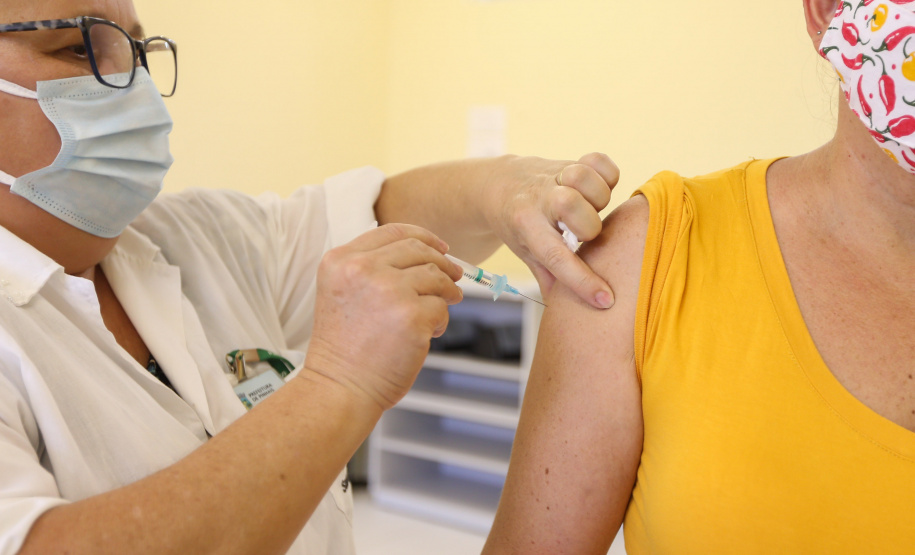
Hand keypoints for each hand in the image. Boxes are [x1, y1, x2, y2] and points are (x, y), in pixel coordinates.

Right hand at [303, 224, 462, 409]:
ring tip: (441, 308)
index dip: (424, 237)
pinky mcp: (412, 317)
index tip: (441, 247)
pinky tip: (429, 333)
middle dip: (443, 263)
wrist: (340, 388)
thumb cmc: (344, 349)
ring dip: (446, 292)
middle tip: (454, 277)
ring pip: (436, 276)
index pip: (393, 231)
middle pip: (418, 250)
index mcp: (341, 260)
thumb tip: (427, 257)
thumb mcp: (342, 292)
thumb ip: (372, 269)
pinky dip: (441, 320)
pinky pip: (442, 307)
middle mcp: (363, 270)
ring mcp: (389, 291)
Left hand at [487, 152, 618, 308]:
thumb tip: (570, 315)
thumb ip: (550, 279)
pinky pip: (599, 161)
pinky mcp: (569, 162)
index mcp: (525, 227)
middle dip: (588, 227)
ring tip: (591, 209)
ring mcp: (554, 177)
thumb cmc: (518, 226)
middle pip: (573, 208)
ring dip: (597, 197)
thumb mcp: (526, 253)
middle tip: (583, 235)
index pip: (556, 257)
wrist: (498, 185)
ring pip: (585, 179)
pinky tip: (599, 189)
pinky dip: (606, 175)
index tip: (605, 299)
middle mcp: (539, 199)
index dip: (583, 281)